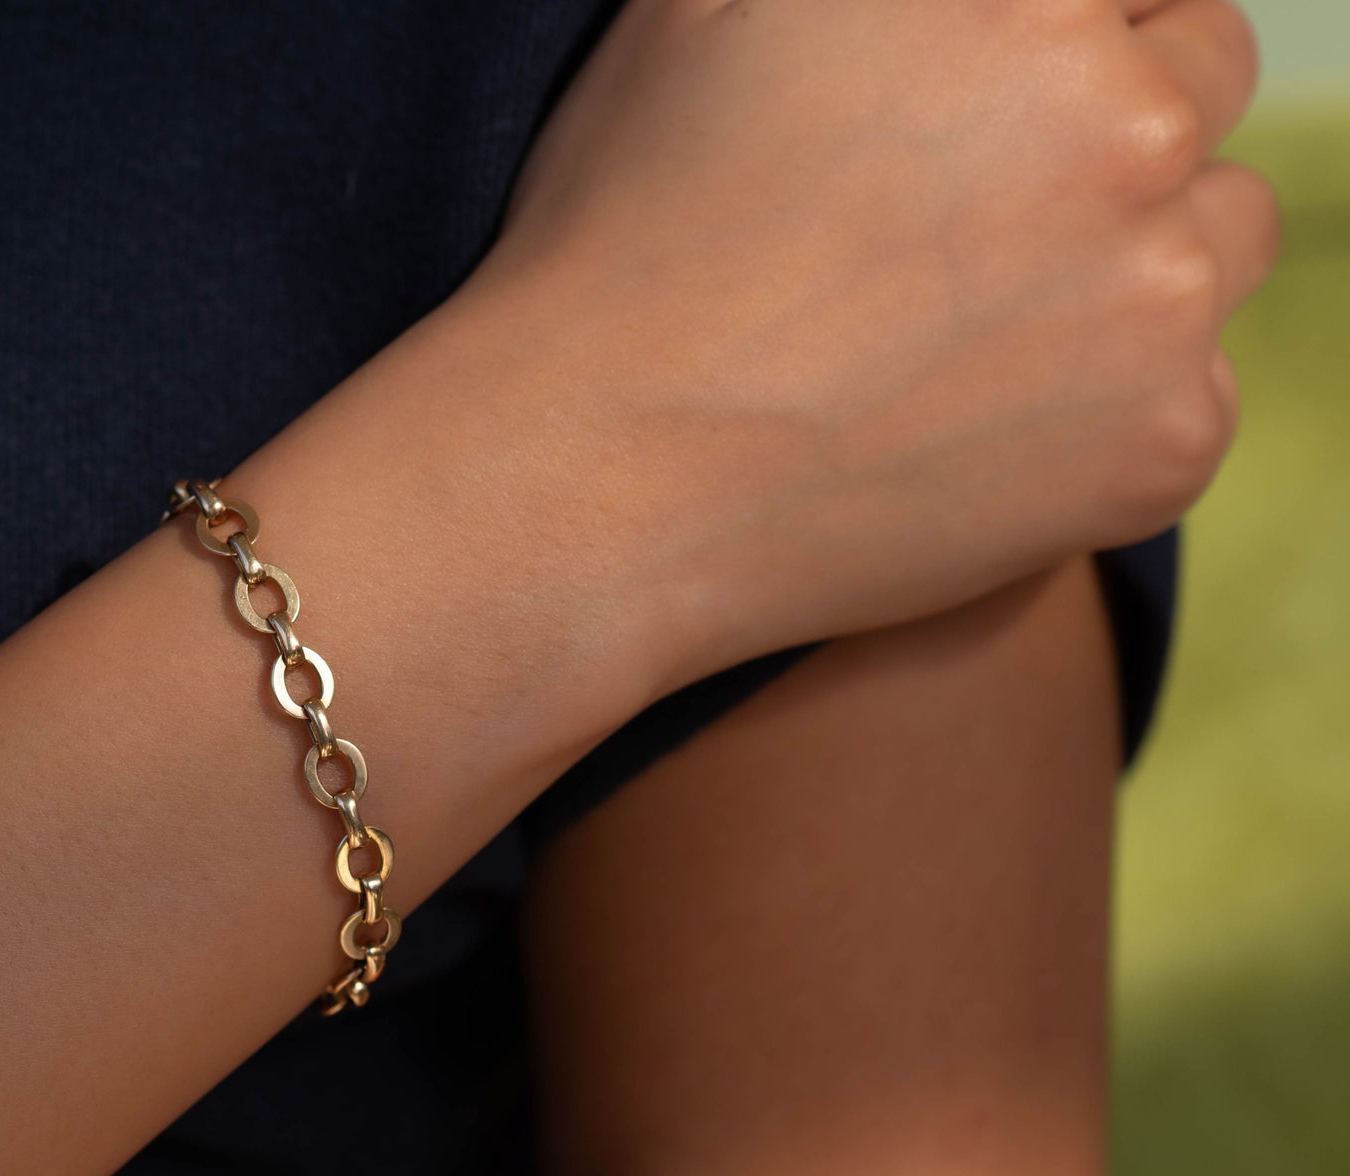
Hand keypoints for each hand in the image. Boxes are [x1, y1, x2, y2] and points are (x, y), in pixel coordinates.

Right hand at [460, 0, 1276, 687]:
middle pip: (1201, 89)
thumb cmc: (622, 251)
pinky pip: (1193, 398)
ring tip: (992, 337)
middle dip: (1119, 140)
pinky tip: (988, 439)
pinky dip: (1118, 415)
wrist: (600, 483)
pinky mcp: (1158, 448)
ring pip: (1220, 243)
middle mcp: (1125, 124)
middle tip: (991, 234)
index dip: (1071, 46)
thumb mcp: (702, 15)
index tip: (1007, 123)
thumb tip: (920, 12)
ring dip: (1142, 268)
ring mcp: (1158, 298)